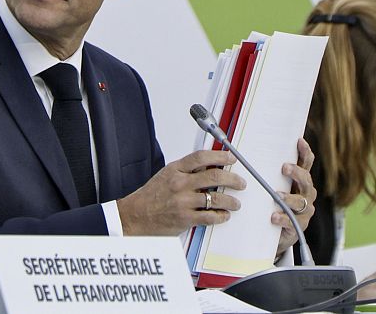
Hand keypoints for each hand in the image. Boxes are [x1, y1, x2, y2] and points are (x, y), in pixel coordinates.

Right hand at [117, 150, 246, 235]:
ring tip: (235, 203)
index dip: (220, 156)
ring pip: (217, 198)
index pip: (201, 157)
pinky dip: (221, 216)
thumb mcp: (165, 176)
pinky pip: (211, 217)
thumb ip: (185, 171)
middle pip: (214, 176)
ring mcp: (183, 201)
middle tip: (240, 182)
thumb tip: (208, 167)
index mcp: (174, 170)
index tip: (231, 158)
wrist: (135, 216)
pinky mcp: (186, 218)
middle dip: (233, 179)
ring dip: (231, 201)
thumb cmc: (149, 197)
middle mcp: (180, 184)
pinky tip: (223, 215)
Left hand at [272, 138, 316, 257]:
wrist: (273, 233)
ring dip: (289, 198)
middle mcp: (305, 194)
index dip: (305, 152)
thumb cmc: (270, 204)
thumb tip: (243, 152)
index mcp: (300, 181)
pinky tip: (274, 217)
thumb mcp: (270, 186)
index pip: (306, 164)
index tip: (299, 141)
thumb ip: (265, 173)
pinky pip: (292, 221)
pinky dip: (283, 218)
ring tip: (277, 196)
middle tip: (285, 168)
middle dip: (296, 173)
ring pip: (301, 202)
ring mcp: (304, 211)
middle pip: (306, 181)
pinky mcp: (297, 226)